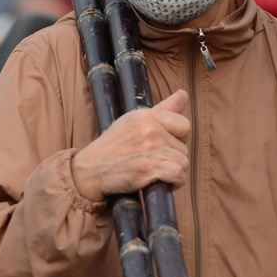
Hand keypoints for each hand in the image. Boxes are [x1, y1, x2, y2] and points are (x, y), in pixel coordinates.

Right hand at [72, 90, 189, 202]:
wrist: (91, 170)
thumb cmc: (114, 146)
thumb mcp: (134, 120)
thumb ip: (163, 109)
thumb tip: (184, 94)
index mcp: (146, 116)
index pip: (184, 125)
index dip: (178, 138)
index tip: (164, 145)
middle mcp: (149, 130)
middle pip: (184, 148)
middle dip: (173, 158)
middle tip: (154, 161)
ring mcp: (149, 149)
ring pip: (183, 163)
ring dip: (175, 172)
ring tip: (157, 172)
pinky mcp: (148, 169)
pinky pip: (178, 175)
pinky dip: (175, 182)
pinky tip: (163, 182)